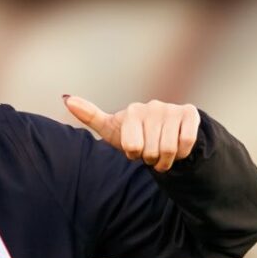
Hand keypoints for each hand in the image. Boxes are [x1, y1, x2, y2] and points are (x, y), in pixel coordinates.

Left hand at [64, 96, 199, 172]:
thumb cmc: (134, 133)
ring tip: (162, 154)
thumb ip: (90, 116)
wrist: (167, 130)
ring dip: (166, 159)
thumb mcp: (111, 128)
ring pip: (169, 149)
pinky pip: (186, 142)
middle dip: (151, 159)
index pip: (132, 148)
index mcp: (132, 111)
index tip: (134, 149)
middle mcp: (152, 106)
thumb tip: (66, 98)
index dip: (134, 154)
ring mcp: (172, 109)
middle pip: (151, 151)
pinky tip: (177, 148)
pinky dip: (182, 152)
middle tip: (150, 152)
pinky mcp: (190, 113)